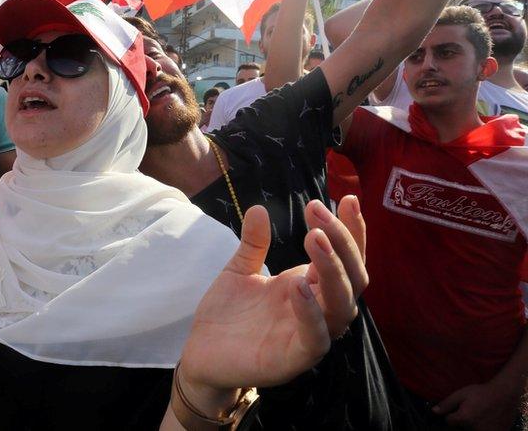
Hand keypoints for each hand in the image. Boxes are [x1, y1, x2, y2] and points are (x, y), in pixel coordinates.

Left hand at [177, 197, 365, 412]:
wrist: (201, 354)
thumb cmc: (227, 315)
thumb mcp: (239, 270)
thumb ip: (253, 244)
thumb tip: (259, 208)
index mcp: (311, 285)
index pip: (346, 257)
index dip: (351, 229)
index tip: (345, 197)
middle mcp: (319, 309)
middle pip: (353, 276)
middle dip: (342, 240)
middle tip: (317, 210)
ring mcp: (311, 334)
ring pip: (343, 305)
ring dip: (333, 269)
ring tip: (315, 238)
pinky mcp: (296, 358)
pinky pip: (316, 337)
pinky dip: (312, 312)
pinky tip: (300, 286)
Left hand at [433, 381, 523, 429]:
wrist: (504, 395)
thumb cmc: (481, 393)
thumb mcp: (461, 394)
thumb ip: (447, 404)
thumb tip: (434, 412)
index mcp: (463, 419)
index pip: (448, 421)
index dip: (451, 414)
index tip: (459, 408)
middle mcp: (473, 429)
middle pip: (460, 428)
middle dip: (462, 421)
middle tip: (471, 411)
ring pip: (471, 430)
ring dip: (472, 425)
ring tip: (479, 414)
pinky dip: (483, 427)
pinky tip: (487, 418)